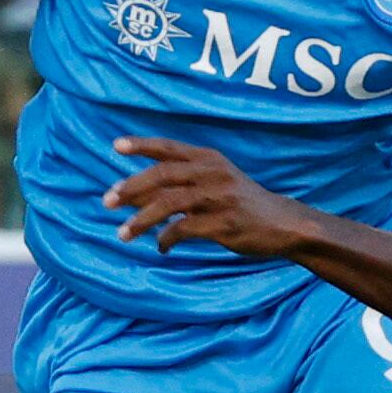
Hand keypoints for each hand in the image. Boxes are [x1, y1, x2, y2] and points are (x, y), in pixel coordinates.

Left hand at [103, 137, 310, 257]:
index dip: (142, 144)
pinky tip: (161, 247)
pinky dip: (166, 239)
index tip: (116, 146)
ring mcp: (219, 197)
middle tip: (107, 201)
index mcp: (209, 158)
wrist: (283, 223)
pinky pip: (184, 230)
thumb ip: (183, 179)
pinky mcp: (224, 223)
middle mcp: (212, 172)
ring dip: (141, 220)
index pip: (169, 147)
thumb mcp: (217, 179)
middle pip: (162, 175)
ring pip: (169, 203)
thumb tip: (135, 191)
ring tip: (122, 234)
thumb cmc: (241, 202)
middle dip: (131, 188)